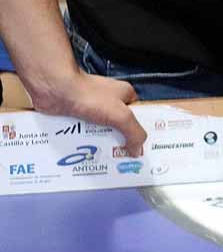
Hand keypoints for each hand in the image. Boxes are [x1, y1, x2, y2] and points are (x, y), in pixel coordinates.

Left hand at [29, 70, 145, 153]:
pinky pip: (81, 132)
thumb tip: (138, 152)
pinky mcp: (73, 114)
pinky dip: (81, 142)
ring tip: (100, 163)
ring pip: (98, 131)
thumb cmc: (91, 96)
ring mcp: (90, 107)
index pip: (138, 117)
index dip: (139, 133)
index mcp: (125, 95)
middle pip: (117, 126)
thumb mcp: (121, 116)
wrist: (54, 89)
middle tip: (120, 163)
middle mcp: (108, 100)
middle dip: (117, 143)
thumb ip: (134, 133)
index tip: (139, 152)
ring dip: (97, 144)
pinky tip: (81, 154)